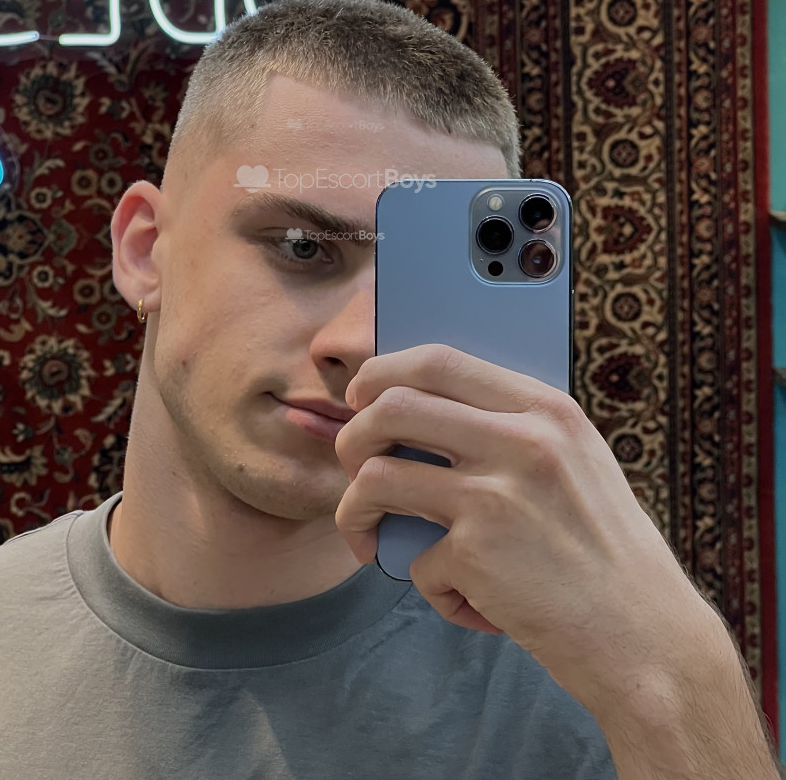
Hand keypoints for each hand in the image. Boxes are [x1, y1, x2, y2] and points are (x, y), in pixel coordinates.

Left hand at [333, 344, 713, 711]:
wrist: (649, 640)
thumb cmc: (606, 553)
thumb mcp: (577, 462)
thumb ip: (512, 430)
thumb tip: (421, 413)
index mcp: (546, 409)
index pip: (438, 359)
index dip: (382, 373)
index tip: (363, 398)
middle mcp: (520, 440)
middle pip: (390, 405)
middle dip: (351, 436)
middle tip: (354, 468)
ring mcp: (496, 494)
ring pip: (374, 475)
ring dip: (356, 512)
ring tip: (370, 538)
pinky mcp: (477, 553)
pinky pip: (412, 560)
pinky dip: (429, 587)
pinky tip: (467, 601)